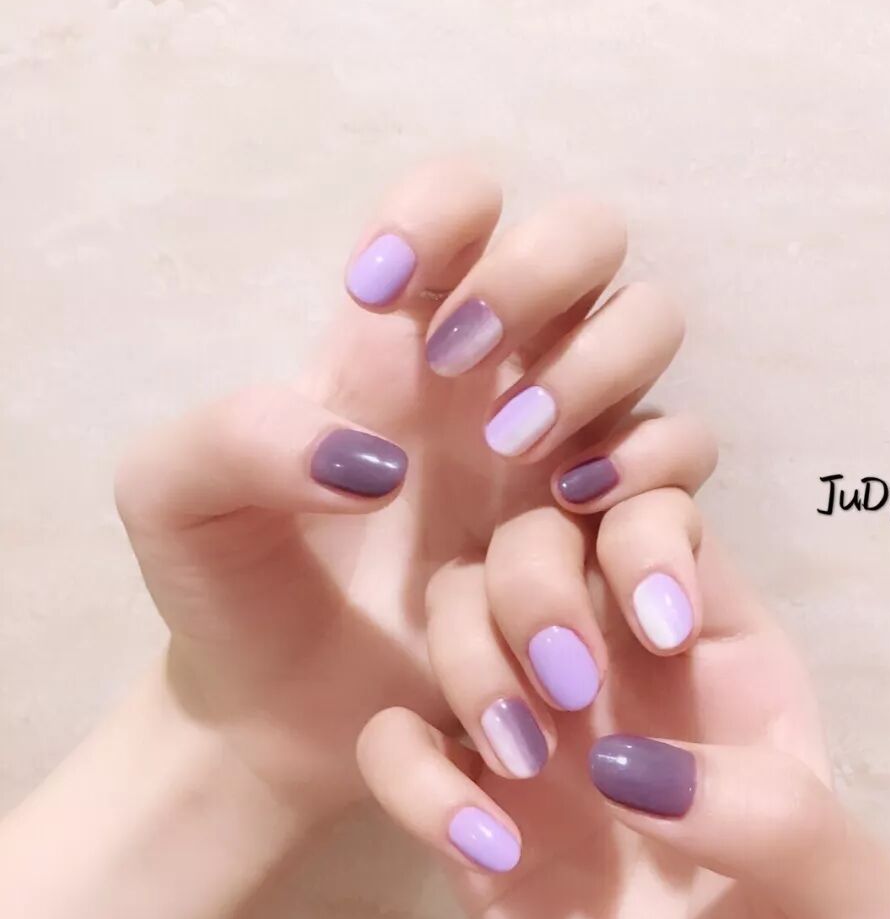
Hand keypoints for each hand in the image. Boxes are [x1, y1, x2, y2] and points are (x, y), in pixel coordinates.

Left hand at [114, 159, 698, 819]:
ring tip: (516, 452)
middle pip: (589, 235)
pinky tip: (575, 509)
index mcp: (398, 335)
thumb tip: (379, 456)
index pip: (463, 199)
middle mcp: (496, 368)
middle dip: (538, 275)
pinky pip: (683, 451)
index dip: (439, 212)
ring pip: (649, 321)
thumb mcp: (177, 502)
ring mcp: (560, 440)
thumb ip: (235, 439)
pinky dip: (650, 463)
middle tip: (461, 369)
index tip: (375, 292)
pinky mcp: (602, 523)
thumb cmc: (232, 593)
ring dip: (596, 364)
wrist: (284, 720)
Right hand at [358, 486, 889, 918]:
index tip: (653, 629)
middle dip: (537, 581)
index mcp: (713, 648)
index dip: (645, 526)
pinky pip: (391, 737)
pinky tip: (484, 853)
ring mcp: (527, 720)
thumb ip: (786, 820)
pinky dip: (415, 778)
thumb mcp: (856, 912)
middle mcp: (610, 660)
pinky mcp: (456, 794)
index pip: (663, 506)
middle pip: (538, 527)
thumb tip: (630, 768)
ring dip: (472, 660)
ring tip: (526, 764)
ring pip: (450, 599)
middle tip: (572, 686)